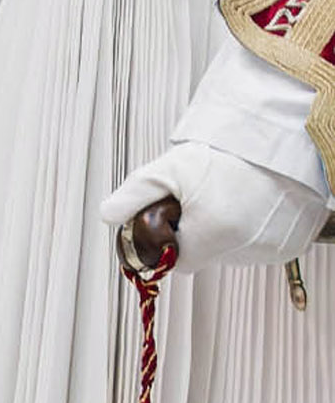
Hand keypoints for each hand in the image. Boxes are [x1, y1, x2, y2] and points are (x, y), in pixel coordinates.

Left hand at [105, 146, 326, 272]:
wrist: (278, 140)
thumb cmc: (225, 154)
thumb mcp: (169, 168)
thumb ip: (133, 195)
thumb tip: (109, 217)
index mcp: (212, 233)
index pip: (179, 262)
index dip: (171, 242)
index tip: (175, 219)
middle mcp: (246, 248)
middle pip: (208, 257)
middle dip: (199, 234)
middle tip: (204, 201)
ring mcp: (272, 249)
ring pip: (234, 254)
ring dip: (226, 234)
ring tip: (230, 199)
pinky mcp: (292, 246)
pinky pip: (261, 249)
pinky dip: (252, 233)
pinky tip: (251, 206)